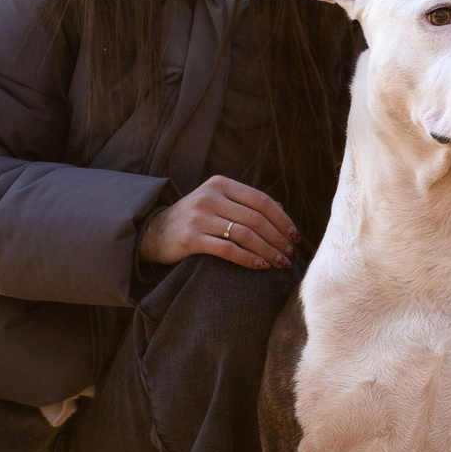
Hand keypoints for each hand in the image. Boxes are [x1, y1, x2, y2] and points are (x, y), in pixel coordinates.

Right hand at [139, 175, 298, 269]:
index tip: (296, 237)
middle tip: (292, 255)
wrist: (154, 232)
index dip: (282, 220)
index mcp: (220, 184)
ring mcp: (199, 217)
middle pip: (256, 219)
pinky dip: (248, 259)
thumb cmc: (194, 219)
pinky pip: (227, 250)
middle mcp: (209, 197)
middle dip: (279, 239)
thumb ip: (245, 204)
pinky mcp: (190, 238)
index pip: (261, 200)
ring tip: (282, 263)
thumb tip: (282, 212)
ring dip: (268, 251)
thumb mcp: (217, 202)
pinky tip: (261, 267)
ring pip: (244, 235)